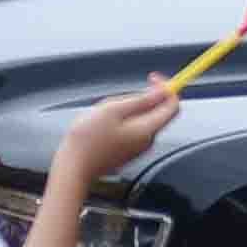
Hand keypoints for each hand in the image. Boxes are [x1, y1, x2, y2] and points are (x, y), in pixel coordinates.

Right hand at [60, 76, 181, 177]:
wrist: (73, 168)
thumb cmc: (88, 140)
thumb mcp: (113, 110)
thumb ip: (141, 100)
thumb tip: (163, 92)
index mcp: (148, 130)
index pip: (173, 106)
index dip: (166, 88)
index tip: (152, 78)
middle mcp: (147, 141)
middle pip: (155, 111)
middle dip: (138, 99)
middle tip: (114, 101)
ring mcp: (137, 148)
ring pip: (139, 118)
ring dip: (124, 109)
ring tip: (102, 115)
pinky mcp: (126, 151)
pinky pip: (129, 128)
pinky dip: (118, 121)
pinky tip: (99, 126)